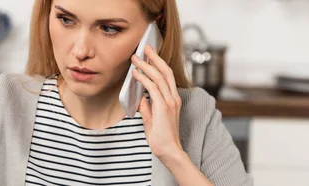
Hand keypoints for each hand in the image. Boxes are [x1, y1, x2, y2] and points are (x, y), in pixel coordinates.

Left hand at [130, 45, 182, 161]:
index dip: (158, 64)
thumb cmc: (161, 138)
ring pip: (159, 77)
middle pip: (166, 71)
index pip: (167, 77)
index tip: (149, 56)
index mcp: (173, 100)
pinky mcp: (163, 107)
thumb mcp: (152, 119)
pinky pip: (152, 88)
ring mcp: (170, 102)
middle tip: (145, 47)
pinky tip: (135, 73)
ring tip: (135, 58)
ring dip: (146, 65)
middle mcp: (173, 98)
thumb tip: (141, 98)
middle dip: (155, 58)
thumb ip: (148, 107)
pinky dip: (143, 78)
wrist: (169, 151)